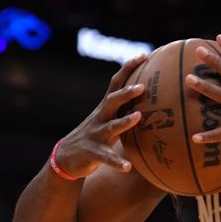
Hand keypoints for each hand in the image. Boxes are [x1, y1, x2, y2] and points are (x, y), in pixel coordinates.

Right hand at [54, 54, 147, 177]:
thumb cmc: (96, 135)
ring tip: (138, 117)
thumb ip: (126, 108)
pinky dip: (117, 162)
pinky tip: (128, 166)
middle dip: (126, 93)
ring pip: (111, 127)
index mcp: (106, 108)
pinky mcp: (93, 153)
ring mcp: (95, 135)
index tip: (144, 55)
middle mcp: (100, 118)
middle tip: (143, 86)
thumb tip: (154, 98)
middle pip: (112, 101)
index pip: (117, 84)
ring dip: (124, 122)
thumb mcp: (109, 119)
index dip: (129, 69)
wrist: (66, 157)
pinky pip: (107, 158)